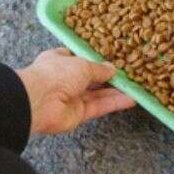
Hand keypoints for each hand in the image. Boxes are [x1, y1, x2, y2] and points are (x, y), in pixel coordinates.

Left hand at [16, 47, 134, 135]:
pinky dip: (113, 103)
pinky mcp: (77, 115)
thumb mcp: (82, 64)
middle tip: (127, 76)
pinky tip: (130, 100)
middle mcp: (64, 79)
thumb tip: (111, 68)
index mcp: (59, 61)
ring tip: (134, 88)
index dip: (93, 59)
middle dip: (107, 78)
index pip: (77, 59)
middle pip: (90, 79)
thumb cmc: (56, 73)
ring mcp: (71, 98)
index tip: (110, 60)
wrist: (39, 101)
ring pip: (96, 94)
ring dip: (114, 92)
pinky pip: (98, 107)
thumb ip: (98, 68)